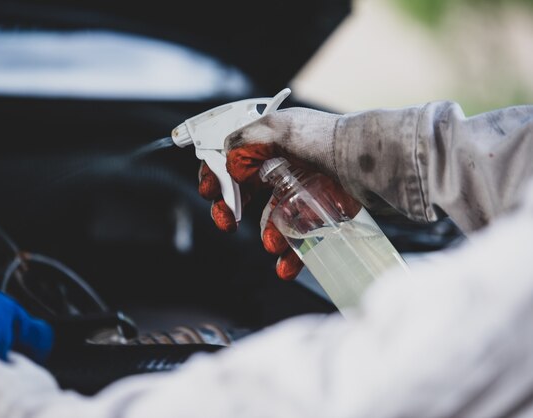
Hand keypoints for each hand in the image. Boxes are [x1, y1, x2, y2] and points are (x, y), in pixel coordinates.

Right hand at [198, 107, 342, 279]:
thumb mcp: (281, 129)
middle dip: (232, 209)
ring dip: (267, 234)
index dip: (216, 174)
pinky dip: (290, 254)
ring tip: (274, 244)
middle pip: (247, 192)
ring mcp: (303, 190)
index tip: (210, 191)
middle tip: (227, 222)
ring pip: (272, 219)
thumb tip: (230, 165)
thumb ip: (247, 142)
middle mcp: (285, 165)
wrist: (375, 162)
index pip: (233, 158)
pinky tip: (285, 266)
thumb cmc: (331, 140)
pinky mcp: (323, 212)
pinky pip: (299, 236)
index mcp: (271, 142)